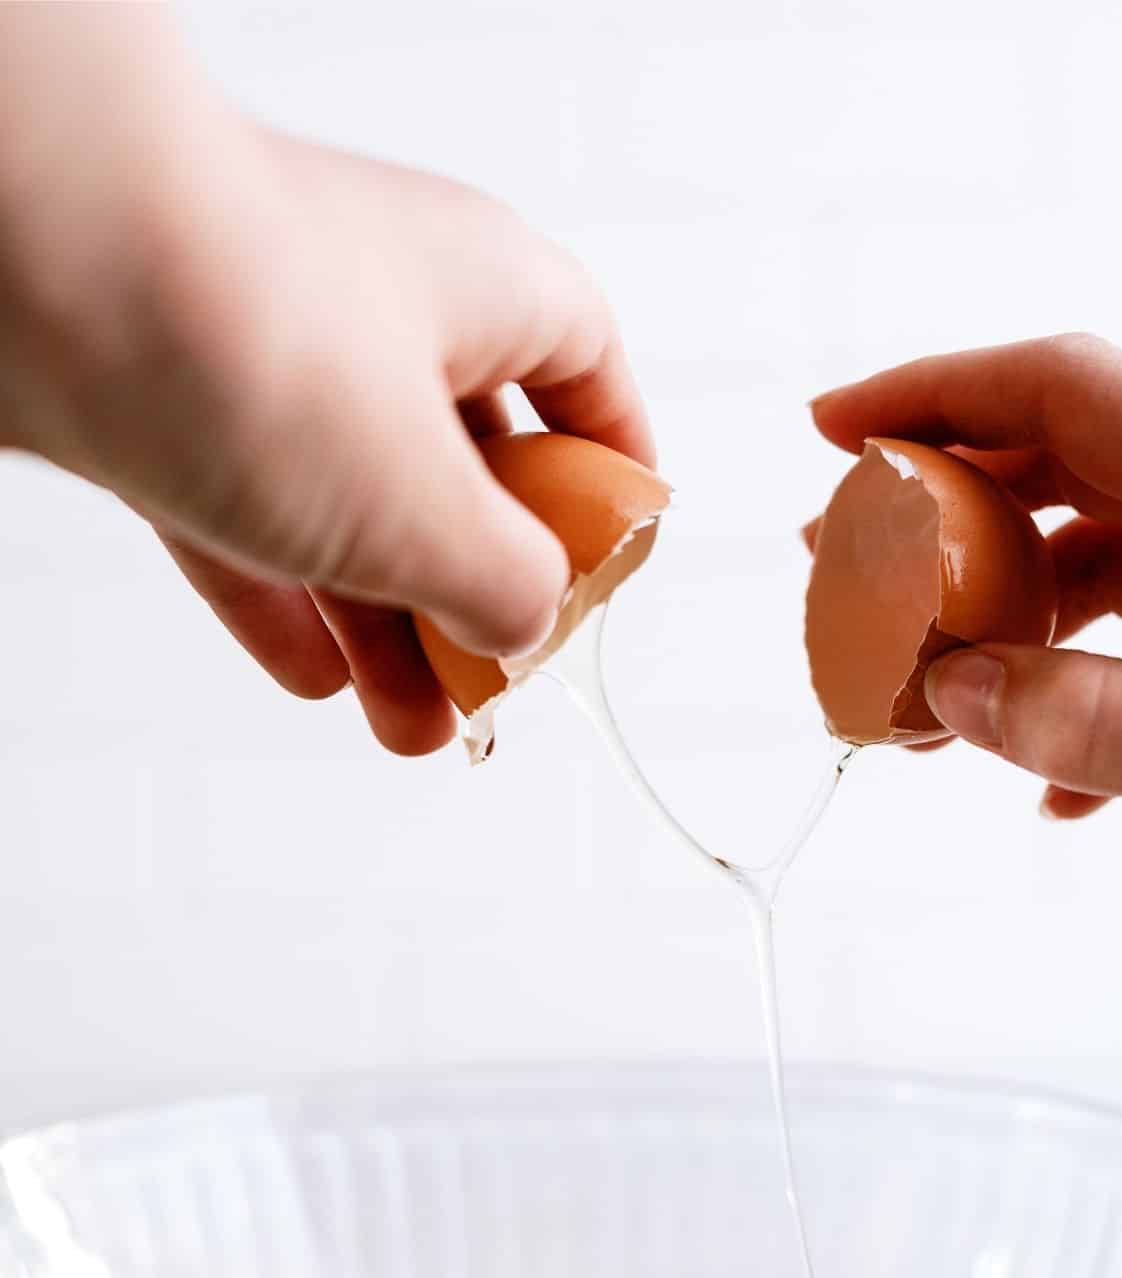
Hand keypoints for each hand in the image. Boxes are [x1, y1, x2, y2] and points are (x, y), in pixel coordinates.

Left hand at [0, 8, 651, 753]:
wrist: (33, 261)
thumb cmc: (253, 333)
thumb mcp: (426, 503)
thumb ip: (503, 580)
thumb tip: (527, 624)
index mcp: (478, 287)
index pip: (582, 367)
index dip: (610, 468)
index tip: (617, 555)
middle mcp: (377, 303)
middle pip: (464, 464)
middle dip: (480, 593)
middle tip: (494, 687)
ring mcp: (266, 349)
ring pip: (352, 503)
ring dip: (386, 626)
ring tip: (413, 727)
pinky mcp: (164, 397)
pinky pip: (248, 513)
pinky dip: (285, 598)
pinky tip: (312, 676)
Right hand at [811, 335, 1121, 820]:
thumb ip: (1096, 720)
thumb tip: (953, 693)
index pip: (1060, 388)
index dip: (935, 393)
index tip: (829, 429)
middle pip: (1071, 465)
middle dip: (945, 511)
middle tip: (844, 564)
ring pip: (1114, 559)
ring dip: (1011, 624)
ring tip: (928, 694)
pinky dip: (1097, 693)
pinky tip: (1057, 791)